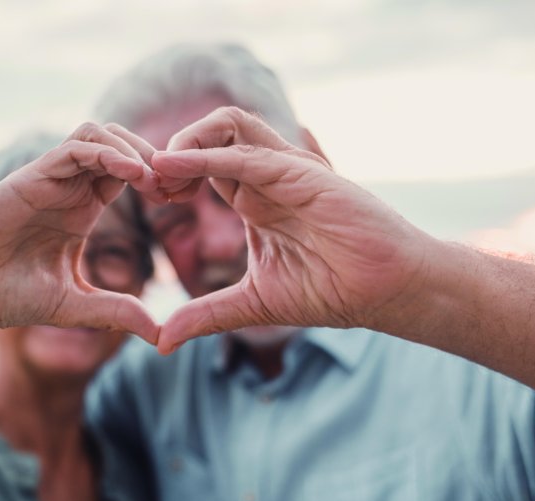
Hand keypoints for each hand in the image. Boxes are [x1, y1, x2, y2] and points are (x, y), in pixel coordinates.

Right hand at [0, 123, 160, 343]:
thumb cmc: (6, 295)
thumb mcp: (73, 305)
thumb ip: (115, 312)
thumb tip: (159, 333)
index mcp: (81, 210)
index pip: (129, 174)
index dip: (158, 179)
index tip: (182, 198)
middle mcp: (69, 188)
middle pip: (120, 145)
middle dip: (154, 157)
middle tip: (175, 186)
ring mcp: (51, 179)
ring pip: (100, 135)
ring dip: (133, 148)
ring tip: (155, 179)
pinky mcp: (33, 176)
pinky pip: (77, 148)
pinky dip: (108, 153)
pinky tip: (132, 175)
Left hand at [152, 107, 432, 352]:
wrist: (385, 292)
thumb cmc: (330, 292)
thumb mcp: (251, 304)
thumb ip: (205, 315)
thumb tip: (162, 341)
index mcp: (254, 199)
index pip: (202, 166)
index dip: (172, 175)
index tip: (150, 198)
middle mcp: (268, 177)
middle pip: (211, 134)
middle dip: (173, 151)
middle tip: (149, 183)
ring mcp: (286, 171)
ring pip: (229, 125)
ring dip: (187, 140)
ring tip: (160, 170)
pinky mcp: (303, 174)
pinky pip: (247, 153)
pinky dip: (206, 155)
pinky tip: (174, 166)